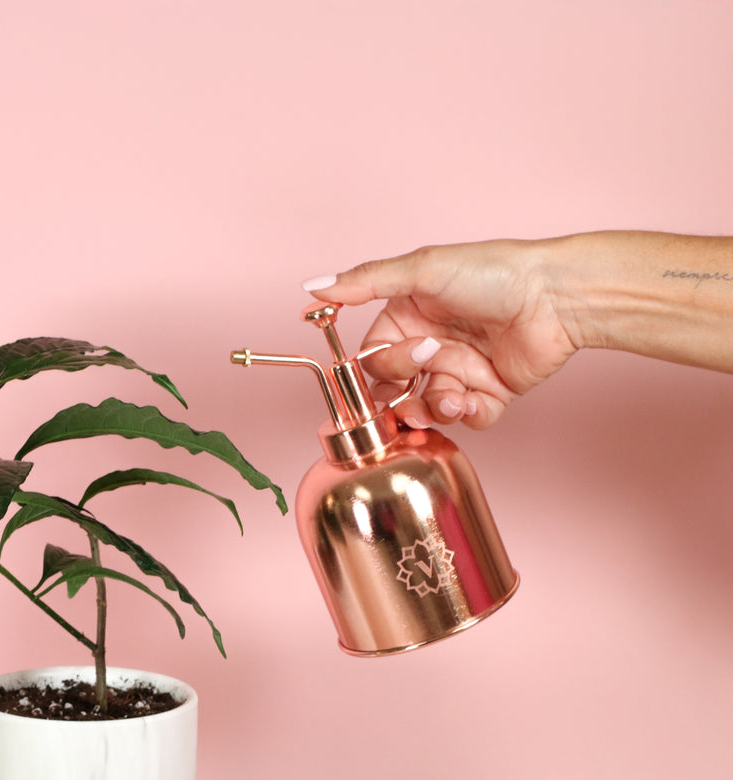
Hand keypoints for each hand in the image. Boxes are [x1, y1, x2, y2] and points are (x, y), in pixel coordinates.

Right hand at [303, 239, 580, 429]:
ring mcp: (458, 373)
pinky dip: (469, 414)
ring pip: (426, 411)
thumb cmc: (493, 272)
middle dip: (406, 393)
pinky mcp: (488, 394)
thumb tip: (312, 287)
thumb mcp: (422, 270)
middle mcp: (429, 349)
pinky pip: (466, 421)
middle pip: (393, 393)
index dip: (381, 369)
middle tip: (432, 372)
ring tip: (457, 392)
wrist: (555, 295)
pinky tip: (479, 396)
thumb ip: (365, 282)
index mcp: (407, 320)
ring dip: (436, 407)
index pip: (372, 361)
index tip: (407, 358)